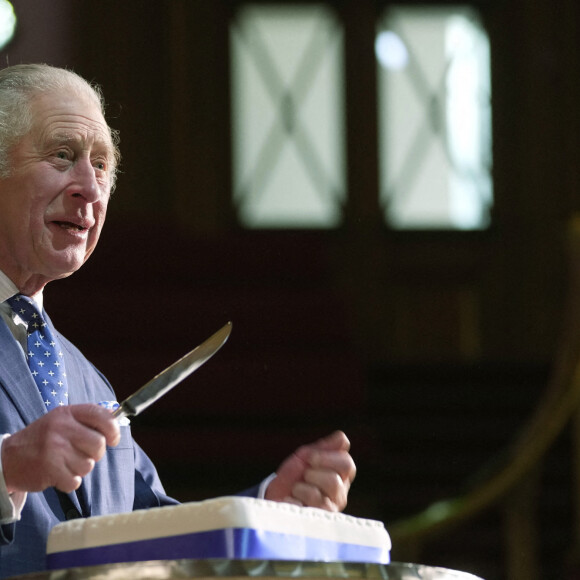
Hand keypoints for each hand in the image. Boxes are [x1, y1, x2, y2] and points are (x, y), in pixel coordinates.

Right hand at [2, 404, 119, 493]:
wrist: (8, 459)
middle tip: (83, 454)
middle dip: (96, 454)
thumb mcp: (62, 420)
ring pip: (88, 465)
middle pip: (98, 444)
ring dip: (80, 468)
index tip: (113, 439)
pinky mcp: (49, 470)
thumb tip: (116, 416)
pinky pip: (75, 481)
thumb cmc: (43, 439)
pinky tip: (58, 474)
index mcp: (66, 413)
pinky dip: (70, 481)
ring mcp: (54, 449)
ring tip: (65, 463)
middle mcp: (61, 429)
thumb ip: (87, 419)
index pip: (101, 415)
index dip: (113, 429)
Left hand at [265, 430, 355, 511]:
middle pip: (334, 481)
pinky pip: (303, 509)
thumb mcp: (306, 457)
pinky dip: (292, 501)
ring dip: (300, 488)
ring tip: (296, 491)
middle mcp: (339, 496)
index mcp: (340, 477)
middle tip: (303, 475)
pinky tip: (291, 502)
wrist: (274, 496)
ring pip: (318, 496)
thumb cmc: (293, 476)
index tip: (310, 457)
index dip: (326, 457)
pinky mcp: (314, 526)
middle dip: (312, 474)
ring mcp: (328, 512)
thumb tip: (342, 438)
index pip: (347, 465)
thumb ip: (324, 448)